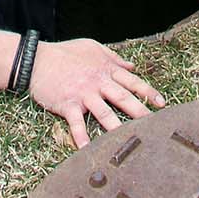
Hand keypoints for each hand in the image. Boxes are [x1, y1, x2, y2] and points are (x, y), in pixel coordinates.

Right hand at [30, 37, 164, 149]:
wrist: (37, 59)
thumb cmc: (65, 53)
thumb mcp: (91, 48)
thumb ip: (113, 57)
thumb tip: (131, 66)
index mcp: (104, 69)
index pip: (131, 81)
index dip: (147, 91)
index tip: (161, 103)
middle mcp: (97, 82)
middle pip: (122, 97)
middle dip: (139, 111)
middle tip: (153, 124)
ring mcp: (83, 94)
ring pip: (104, 112)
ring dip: (116, 127)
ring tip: (127, 140)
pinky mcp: (68, 104)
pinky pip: (76, 123)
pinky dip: (81, 137)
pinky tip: (86, 150)